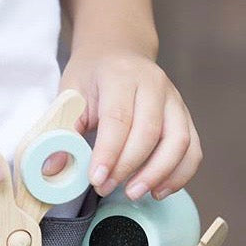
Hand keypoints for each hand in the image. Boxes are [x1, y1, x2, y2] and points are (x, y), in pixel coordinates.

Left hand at [50, 48, 202, 200]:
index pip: (118, 118)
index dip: (108, 152)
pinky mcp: (185, 116)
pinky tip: (158, 190)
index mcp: (121, 76)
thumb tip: (53, 169)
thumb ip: (63, 130)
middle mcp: (154, 85)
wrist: (117, 52)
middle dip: (128, 167)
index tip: (96, 178)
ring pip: (178, 141)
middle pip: (150, 132)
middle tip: (105, 188)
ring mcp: (174, 100)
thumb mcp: (69, 94)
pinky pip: (192, 149)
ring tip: (133, 194)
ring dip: (158, 174)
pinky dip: (180, 173)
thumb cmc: (91, 76)